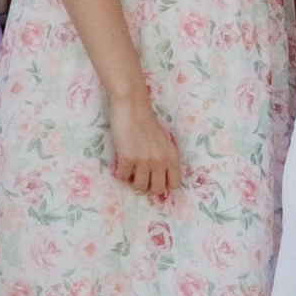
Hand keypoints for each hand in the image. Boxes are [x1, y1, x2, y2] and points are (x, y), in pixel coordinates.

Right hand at [107, 85, 180, 200]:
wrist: (132, 106)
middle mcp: (160, 160)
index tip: (155, 180)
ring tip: (130, 170)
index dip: (164, 185)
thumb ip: (164, 158)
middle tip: (140, 177)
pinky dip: (120, 172)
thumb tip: (159, 178)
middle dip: (147, 186)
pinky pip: (123, 177)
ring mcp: (144, 160)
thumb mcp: (163, 141)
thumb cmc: (147, 122)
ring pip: (139, 186)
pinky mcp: (128, 159)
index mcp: (171, 156)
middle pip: (157, 189)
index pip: (174, 184)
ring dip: (133, 181)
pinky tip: (121, 162)